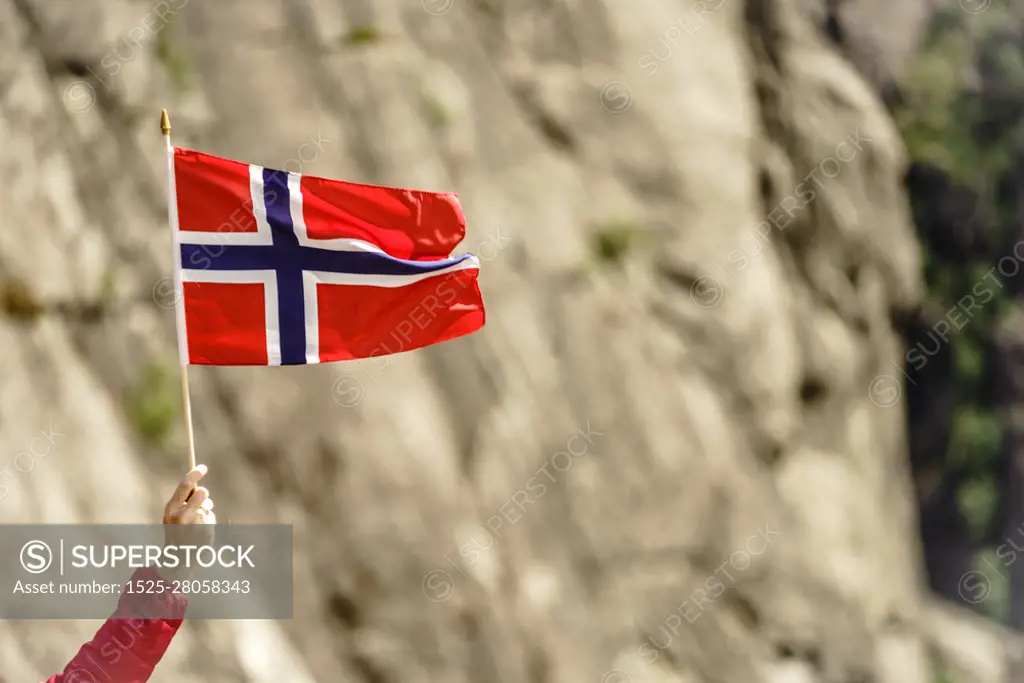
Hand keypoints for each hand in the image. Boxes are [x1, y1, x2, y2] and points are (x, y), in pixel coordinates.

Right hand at [160, 464, 215, 582]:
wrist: (178, 558)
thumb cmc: (176, 533)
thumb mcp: (173, 516)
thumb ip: (183, 501)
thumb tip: (196, 483)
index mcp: (171, 509)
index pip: (185, 484)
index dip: (195, 473)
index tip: (203, 467)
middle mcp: (182, 515)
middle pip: (202, 492)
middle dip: (204, 495)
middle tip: (201, 501)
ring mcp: (195, 523)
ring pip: (208, 506)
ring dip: (206, 511)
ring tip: (196, 524)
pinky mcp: (206, 530)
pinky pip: (212, 517)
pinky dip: (209, 522)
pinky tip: (201, 532)